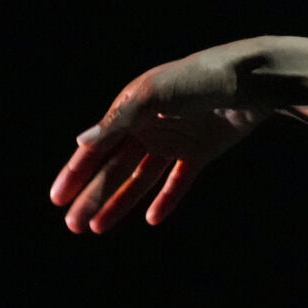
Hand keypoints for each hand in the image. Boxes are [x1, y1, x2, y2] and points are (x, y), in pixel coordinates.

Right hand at [50, 48, 266, 233]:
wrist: (251, 79)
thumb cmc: (198, 79)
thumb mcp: (155, 96)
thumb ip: (120, 121)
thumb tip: (81, 143)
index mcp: (131, 109)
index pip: (97, 148)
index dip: (76, 173)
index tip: (56, 199)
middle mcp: (150, 126)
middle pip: (115, 168)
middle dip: (93, 196)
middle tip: (73, 226)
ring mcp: (176, 140)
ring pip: (141, 178)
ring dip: (121, 202)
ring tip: (97, 228)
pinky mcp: (201, 151)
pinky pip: (178, 180)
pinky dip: (166, 199)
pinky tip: (151, 218)